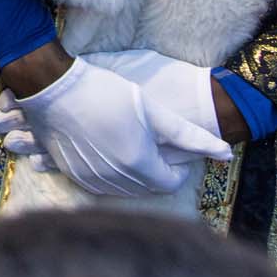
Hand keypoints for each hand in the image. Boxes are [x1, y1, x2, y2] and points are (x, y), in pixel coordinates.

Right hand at [0, 55, 222, 196]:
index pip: (171, 182)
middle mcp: (114, 180)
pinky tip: (105, 149)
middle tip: (148, 140)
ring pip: (124, 188)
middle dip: (155, 169)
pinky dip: (109, 173)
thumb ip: (191, 135)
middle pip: (148, 187)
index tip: (167, 143)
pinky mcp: (71, 175)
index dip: (176, 164)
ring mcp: (90, 180)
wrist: (51, 88)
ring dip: (132, 172)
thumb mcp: (152, 109)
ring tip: (126, 141)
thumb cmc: (104, 93)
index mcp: (138, 165)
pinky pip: (101, 185)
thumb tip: (226, 153)